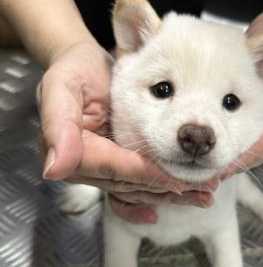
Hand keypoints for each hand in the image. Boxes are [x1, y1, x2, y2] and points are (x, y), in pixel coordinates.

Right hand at [38, 41, 215, 222]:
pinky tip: (176, 202)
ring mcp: (102, 166)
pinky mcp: (116, 163)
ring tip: (204, 196)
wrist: (84, 64)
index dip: (146, 175)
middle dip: (166, 188)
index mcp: (71, 149)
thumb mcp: (61, 86)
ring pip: (136, 189)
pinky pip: (133, 188)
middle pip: (130, 184)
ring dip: (169, 194)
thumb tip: (54, 170)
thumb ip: (57, 125)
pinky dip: (153, 197)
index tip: (179, 182)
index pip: (114, 167)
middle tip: (205, 190)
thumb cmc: (74, 69)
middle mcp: (86, 165)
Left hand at [222, 0, 262, 177]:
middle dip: (236, 161)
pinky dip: (233, 144)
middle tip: (208, 171)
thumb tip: (236, 81)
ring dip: (233, 157)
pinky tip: (214, 147)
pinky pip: (252, 137)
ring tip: (207, 166)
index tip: (222, 166)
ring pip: (256, 147)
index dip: (246, 154)